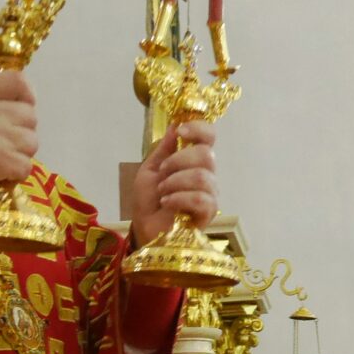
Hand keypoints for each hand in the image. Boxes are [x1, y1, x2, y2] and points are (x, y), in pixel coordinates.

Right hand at [0, 71, 37, 203]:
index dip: (27, 95)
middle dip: (23, 132)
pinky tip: (1, 173)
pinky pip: (26, 165)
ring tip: (1, 158)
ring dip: (21, 154)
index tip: (22, 109)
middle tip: (5, 143)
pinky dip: (17, 174)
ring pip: (32, 142)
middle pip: (31, 116)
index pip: (18, 80)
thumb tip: (18, 87)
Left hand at [129, 121, 218, 248]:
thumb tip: (175, 124)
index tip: (181, 132)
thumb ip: (163, 149)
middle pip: (206, 155)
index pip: (209, 136)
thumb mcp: (149, 169)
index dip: (199, 129)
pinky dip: (179, 198)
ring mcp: (209, 194)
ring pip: (203, 176)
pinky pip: (201, 199)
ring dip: (175, 182)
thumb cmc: (148, 201)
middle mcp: (206, 174)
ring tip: (162, 192)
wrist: (144, 228)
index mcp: (193, 160)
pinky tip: (167, 203)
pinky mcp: (208, 214)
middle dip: (179, 160)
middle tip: (162, 173)